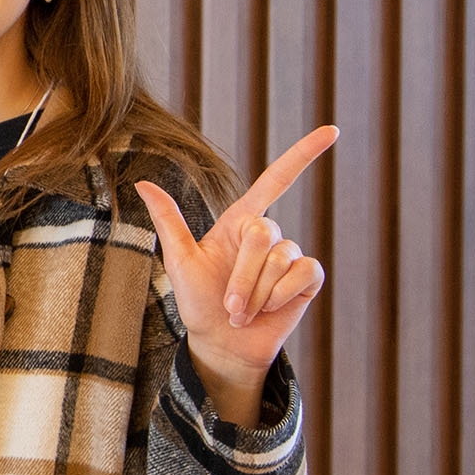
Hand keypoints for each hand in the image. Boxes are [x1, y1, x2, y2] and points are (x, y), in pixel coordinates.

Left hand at [137, 125, 336, 421]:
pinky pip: (303, 273)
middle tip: (229, 304)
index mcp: (239, 223)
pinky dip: (281, 295)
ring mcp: (290, 256)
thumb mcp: (181, 261)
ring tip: (243, 312)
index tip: (332, 131)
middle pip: (264, 234)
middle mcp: (268, 235)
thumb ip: (168, 221)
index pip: (276, 180)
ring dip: (256, 292)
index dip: (303, 155)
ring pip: (281, 259)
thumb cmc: (199, 302)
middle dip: (242, 275)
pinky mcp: (308, 279)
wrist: (222, 344)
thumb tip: (143, 183)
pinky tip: (270, 309)